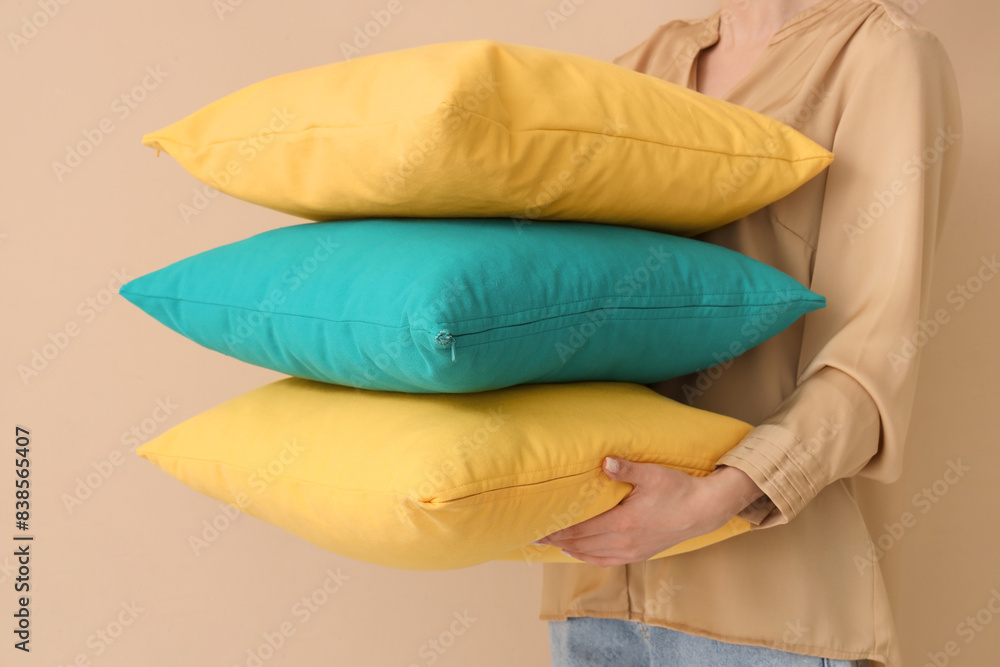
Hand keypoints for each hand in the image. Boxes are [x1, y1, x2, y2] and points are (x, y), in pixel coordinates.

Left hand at [534, 457, 765, 566]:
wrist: (704, 510)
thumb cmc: (678, 490)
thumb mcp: (652, 474)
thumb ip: (625, 468)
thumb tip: (604, 461)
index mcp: (621, 524)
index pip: (578, 530)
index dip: (555, 530)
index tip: (535, 529)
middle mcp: (622, 543)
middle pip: (580, 544)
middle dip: (556, 540)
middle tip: (534, 536)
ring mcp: (631, 552)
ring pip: (591, 555)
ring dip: (570, 549)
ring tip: (551, 543)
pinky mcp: (639, 554)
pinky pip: (605, 560)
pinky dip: (588, 557)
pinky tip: (579, 553)